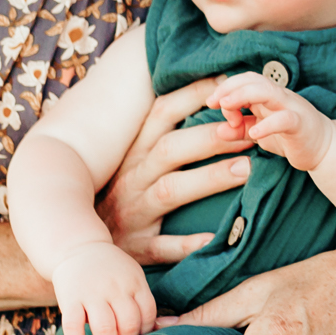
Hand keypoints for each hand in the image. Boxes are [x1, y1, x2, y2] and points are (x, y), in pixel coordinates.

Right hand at [51, 243, 158, 334]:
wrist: (78, 247)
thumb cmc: (111, 270)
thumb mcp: (133, 276)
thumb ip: (142, 299)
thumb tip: (161, 329)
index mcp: (135, 282)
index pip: (148, 314)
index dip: (145, 334)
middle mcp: (116, 287)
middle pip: (128, 324)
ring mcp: (92, 292)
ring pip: (104, 328)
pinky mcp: (70, 298)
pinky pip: (73, 326)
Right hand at [96, 76, 253, 261]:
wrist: (85, 249)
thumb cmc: (119, 199)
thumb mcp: (133, 164)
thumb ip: (163, 137)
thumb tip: (212, 106)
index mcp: (133, 153)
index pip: (161, 114)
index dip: (194, 96)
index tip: (229, 85)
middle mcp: (131, 178)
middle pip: (170, 149)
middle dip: (211, 136)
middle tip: (250, 130)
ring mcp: (133, 214)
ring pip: (170, 191)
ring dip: (209, 177)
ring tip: (247, 169)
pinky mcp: (137, 249)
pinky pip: (163, 247)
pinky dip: (188, 243)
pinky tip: (216, 238)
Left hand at [208, 71, 334, 171]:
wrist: (325, 149)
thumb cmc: (291, 138)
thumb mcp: (260, 133)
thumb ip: (240, 129)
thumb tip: (219, 129)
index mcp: (269, 96)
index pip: (246, 80)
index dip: (226, 87)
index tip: (211, 104)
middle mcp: (280, 96)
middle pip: (254, 80)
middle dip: (230, 87)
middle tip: (213, 102)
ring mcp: (292, 107)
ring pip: (267, 91)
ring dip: (243, 96)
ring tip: (227, 107)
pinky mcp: (301, 123)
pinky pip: (284, 119)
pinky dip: (267, 125)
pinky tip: (254, 133)